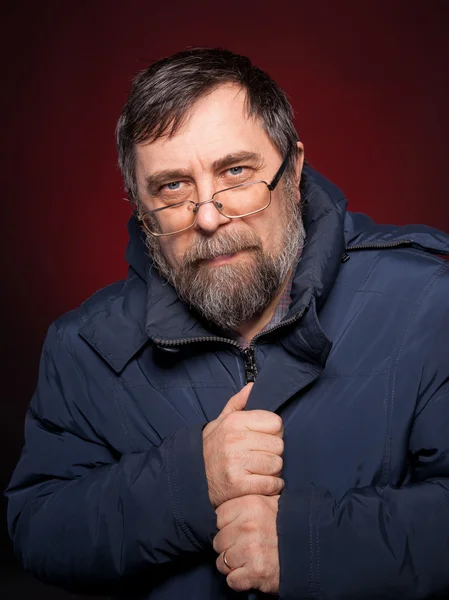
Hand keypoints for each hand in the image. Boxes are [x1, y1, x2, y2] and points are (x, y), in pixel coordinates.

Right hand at [202, 384, 283, 507]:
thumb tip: (253, 387)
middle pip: (279, 445)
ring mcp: (236, 462)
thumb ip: (237, 403)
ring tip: (258, 470)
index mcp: (234, 421)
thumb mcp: (220, 422)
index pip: (276, 422)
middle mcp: (235, 440)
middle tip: (260, 457)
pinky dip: (271, 486)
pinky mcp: (239, 484)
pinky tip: (260, 483)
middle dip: (273, 453)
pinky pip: (271, 484)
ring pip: (277, 465)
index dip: (274, 432)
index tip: (263, 438)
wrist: (193, 478)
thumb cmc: (212, 448)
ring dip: (272, 471)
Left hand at [214, 494, 279, 593]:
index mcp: (249, 504)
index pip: (219, 518)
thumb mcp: (269, 502)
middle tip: (245, 548)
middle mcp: (247, 525)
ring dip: (233, 565)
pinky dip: (239, 581)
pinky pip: (232, 580)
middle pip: (219, 541)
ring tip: (249, 561)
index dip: (227, 527)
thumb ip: (247, 503)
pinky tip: (250, 573)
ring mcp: (250, 549)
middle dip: (229, 547)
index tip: (238, 531)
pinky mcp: (255, 572)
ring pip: (222, 562)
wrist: (312, 548)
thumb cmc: (288, 525)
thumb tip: (225, 510)